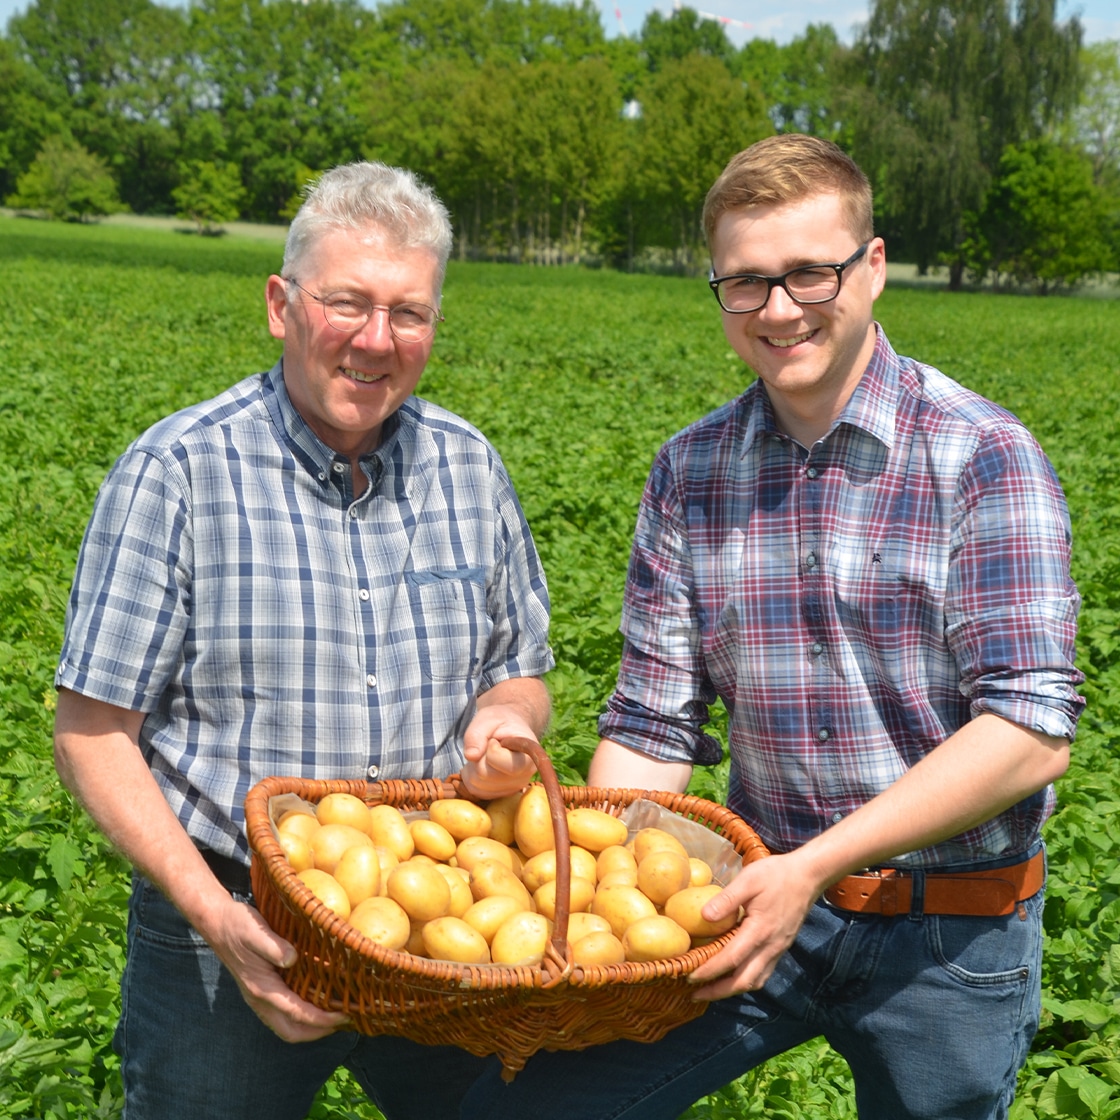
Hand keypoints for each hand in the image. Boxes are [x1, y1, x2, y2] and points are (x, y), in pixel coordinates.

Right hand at [205, 893, 350, 1041]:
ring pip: (286, 1026)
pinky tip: (315, 1002)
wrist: (217, 922)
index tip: (343, 1014)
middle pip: (291, 1031)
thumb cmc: (238, 925)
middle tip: (343, 1021)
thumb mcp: (257, 932)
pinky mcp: (260, 991)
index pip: (296, 1013)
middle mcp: (259, 999)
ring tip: (333, 1016)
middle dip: (318, 1032)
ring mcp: (258, 998)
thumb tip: (293, 959)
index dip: (321, 1019)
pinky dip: (301, 1017)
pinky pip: (282, 1015)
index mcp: (262, 988)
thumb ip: (274, 947)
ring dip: (310, 1028)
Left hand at [461, 705, 538, 797]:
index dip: (490, 748)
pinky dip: (471, 776)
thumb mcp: (488, 718)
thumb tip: (471, 756)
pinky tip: (481, 764)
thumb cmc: (501, 721)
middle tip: (488, 745)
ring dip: (473, 767)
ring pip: (477, 785)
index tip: (496, 739)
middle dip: (479, 757)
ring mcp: (511, 789)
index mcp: (528, 757)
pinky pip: (474, 791)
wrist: (510, 730)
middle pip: (484, 774)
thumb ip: (477, 733)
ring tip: (485, 754)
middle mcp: (523, 777)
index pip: (499, 761)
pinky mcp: (499, 795)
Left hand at [687, 852, 818, 1000]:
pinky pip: (763, 972)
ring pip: (755, 981)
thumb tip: (703, 916)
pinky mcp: (781, 946)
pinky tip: (733, 975)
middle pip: (744, 980)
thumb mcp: (749, 879)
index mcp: (760, 930)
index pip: (731, 959)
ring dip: (732, 989)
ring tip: (711, 989)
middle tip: (696, 994)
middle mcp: (771, 946)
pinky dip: (746, 980)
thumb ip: (727, 899)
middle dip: (719, 991)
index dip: (709, 971)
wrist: (808, 876)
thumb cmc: (776, 874)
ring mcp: (778, 949)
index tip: (690, 976)